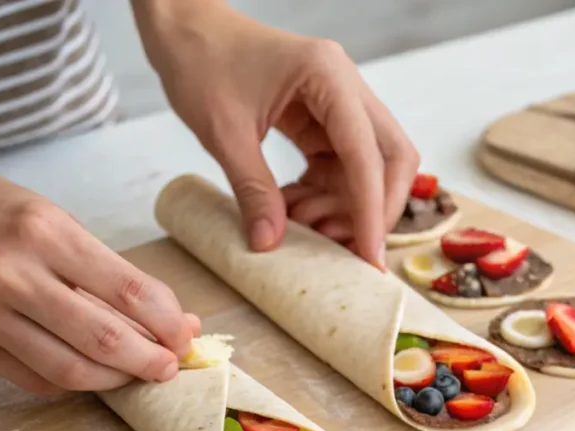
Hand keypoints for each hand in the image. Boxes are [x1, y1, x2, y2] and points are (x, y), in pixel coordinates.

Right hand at [0, 137, 198, 393]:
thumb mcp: (51, 218)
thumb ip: (106, 270)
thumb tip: (168, 315)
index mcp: (44, 232)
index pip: (127, 289)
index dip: (168, 322)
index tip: (186, 336)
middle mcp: (11, 273)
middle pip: (102, 338)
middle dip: (148, 360)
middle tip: (169, 366)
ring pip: (68, 368)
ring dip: (114, 379)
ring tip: (135, 373)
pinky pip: (32, 378)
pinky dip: (71, 381)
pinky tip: (90, 372)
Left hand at [133, 0, 418, 267]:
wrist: (183, 29)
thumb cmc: (200, 61)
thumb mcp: (223, 132)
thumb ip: (252, 189)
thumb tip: (271, 243)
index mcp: (328, 77)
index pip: (366, 153)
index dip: (371, 209)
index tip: (369, 257)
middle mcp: (345, 86)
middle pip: (391, 157)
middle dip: (376, 209)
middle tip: (351, 252)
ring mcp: (338, 102)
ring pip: (370, 167)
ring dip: (346, 206)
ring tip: (304, 227)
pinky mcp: (323, 118)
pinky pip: (341, 166)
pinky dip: (326, 195)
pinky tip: (294, 209)